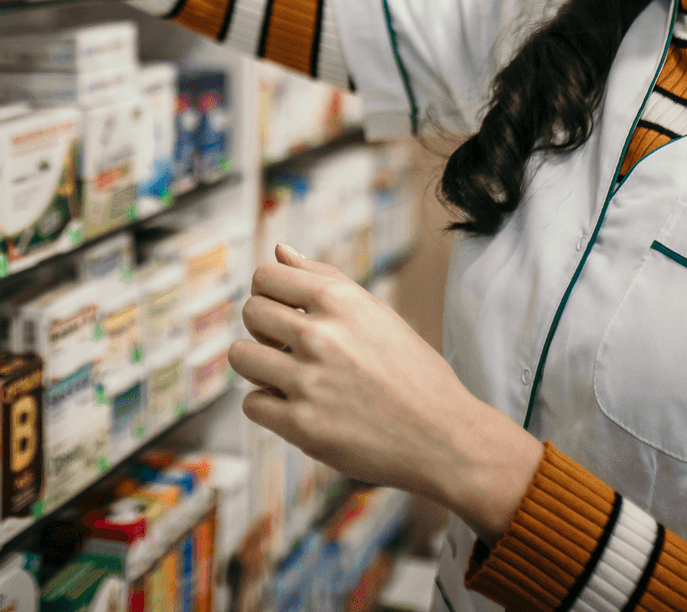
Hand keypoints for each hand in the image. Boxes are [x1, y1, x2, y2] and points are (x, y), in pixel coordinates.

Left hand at [230, 244, 543, 541]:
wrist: (445, 437)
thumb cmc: (412, 372)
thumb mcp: (375, 313)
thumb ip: (323, 279)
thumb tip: (279, 250)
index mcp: (338, 300)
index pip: (264, 276)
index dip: (268, 293)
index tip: (283, 312)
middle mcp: (319, 335)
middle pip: (250, 312)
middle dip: (263, 328)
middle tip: (289, 347)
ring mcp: (308, 382)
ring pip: (241, 357)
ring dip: (259, 366)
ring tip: (287, 376)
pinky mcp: (302, 426)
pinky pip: (253, 404)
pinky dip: (269, 407)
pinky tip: (298, 407)